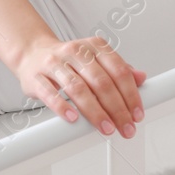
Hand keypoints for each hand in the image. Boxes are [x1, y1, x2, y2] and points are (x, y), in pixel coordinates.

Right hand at [15, 33, 144, 136]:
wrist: (32, 53)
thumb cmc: (67, 61)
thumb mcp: (96, 60)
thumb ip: (118, 69)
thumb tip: (141, 78)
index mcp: (94, 46)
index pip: (119, 71)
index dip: (131, 95)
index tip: (137, 114)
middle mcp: (75, 52)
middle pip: (101, 82)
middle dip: (117, 109)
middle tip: (125, 127)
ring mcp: (54, 64)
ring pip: (78, 89)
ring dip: (95, 112)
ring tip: (106, 127)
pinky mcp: (36, 77)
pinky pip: (50, 94)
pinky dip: (63, 107)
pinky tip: (73, 118)